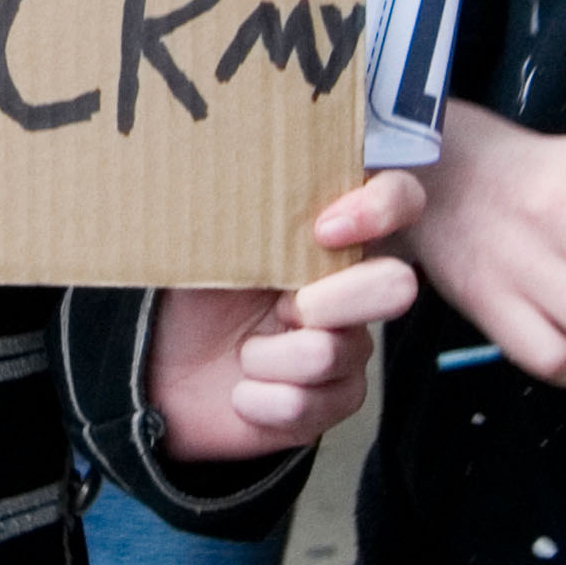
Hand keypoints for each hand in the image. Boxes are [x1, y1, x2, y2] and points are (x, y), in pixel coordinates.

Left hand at [149, 172, 424, 459]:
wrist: (166, 371)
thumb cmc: (196, 295)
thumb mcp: (217, 240)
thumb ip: (253, 208)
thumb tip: (251, 159)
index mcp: (334, 236)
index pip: (399, 199)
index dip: (380, 209)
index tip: (322, 229)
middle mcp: (356, 288)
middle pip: (396, 286)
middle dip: (331, 300)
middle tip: (278, 307)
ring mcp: (351, 347)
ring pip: (331, 352)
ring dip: (264, 356)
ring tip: (243, 352)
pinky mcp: (337, 401)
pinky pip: (308, 405)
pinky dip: (259, 400)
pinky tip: (243, 392)